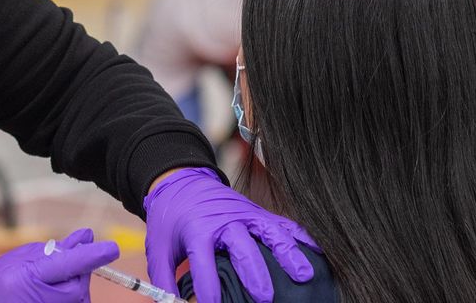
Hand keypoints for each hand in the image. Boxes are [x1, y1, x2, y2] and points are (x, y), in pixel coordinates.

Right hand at [0, 228, 118, 302]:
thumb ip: (58, 249)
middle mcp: (48, 299)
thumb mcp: (26, 257)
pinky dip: (69, 294)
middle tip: (49, 268)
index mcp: (34, 276)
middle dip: (75, 269)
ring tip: (43, 286)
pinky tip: (50, 294)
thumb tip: (86, 236)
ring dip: (71, 284)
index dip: (92, 255)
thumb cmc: (3, 280)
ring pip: (80, 292)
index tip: (112, 248)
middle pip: (80, 279)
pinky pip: (76, 301)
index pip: (71, 264)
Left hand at [144, 168, 320, 302]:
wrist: (182, 184)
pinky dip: (301, 236)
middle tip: (264, 298)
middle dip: (254, 274)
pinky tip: (317, 252)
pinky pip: (282, 223)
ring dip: (287, 254)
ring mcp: (244, 214)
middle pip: (241, 248)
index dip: (209, 288)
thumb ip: (164, 280)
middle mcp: (223, 221)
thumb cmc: (171, 221)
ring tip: (303, 276)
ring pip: (269, 232)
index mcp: (196, 230)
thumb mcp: (158, 249)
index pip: (203, 263)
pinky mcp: (257, 212)